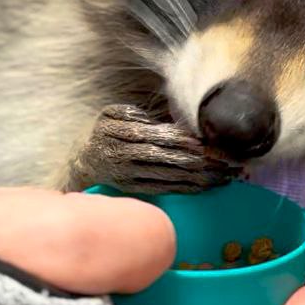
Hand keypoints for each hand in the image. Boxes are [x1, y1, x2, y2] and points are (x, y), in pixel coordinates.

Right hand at [67, 103, 236, 193]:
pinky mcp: (135, 190)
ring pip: (167, 177)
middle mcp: (123, 157)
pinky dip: (185, 188)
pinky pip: (164, 189)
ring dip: (196, 177)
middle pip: (163, 159)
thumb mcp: (111, 114)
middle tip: (221, 161)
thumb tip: (154, 121)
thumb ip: (132, 114)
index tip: (199, 143)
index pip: (151, 137)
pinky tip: (205, 186)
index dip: (176, 140)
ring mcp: (129, 177)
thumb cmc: (105, 132)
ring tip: (221, 175)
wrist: (83, 162)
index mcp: (118, 135)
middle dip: (194, 161)